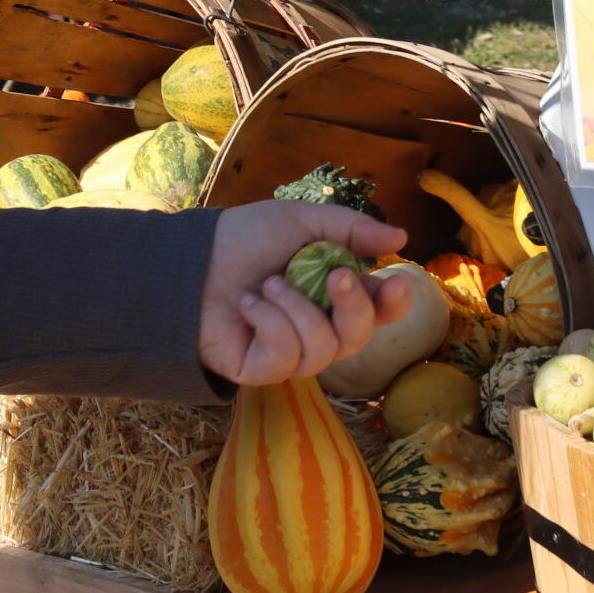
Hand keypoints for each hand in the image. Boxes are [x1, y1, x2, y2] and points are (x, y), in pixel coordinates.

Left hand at [198, 202, 410, 388]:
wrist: (192, 256)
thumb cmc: (245, 237)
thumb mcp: (302, 221)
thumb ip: (351, 229)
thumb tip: (401, 236)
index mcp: (333, 293)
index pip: (378, 311)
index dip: (394, 304)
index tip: (394, 283)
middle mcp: (317, 327)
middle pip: (358, 337)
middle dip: (352, 307)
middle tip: (334, 275)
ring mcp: (289, 353)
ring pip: (323, 351)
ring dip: (297, 311)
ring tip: (267, 285)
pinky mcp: (260, 370)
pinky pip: (286, 360)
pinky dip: (270, 326)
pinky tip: (248, 306)